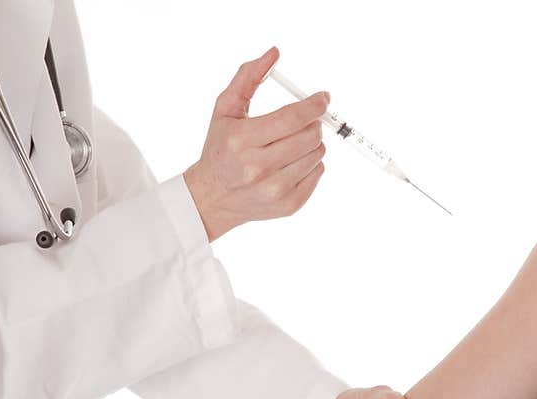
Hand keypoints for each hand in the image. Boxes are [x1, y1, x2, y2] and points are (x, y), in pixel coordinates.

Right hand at [184, 47, 328, 240]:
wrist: (213, 197)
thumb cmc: (221, 148)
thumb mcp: (225, 110)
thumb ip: (247, 78)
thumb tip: (274, 54)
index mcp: (241, 140)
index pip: (291, 118)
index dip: (314, 105)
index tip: (323, 99)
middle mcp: (257, 168)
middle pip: (309, 136)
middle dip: (313, 122)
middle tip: (304, 121)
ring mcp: (274, 190)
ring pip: (317, 154)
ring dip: (312, 143)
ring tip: (292, 143)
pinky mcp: (288, 205)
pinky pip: (318, 173)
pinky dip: (312, 163)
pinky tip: (293, 162)